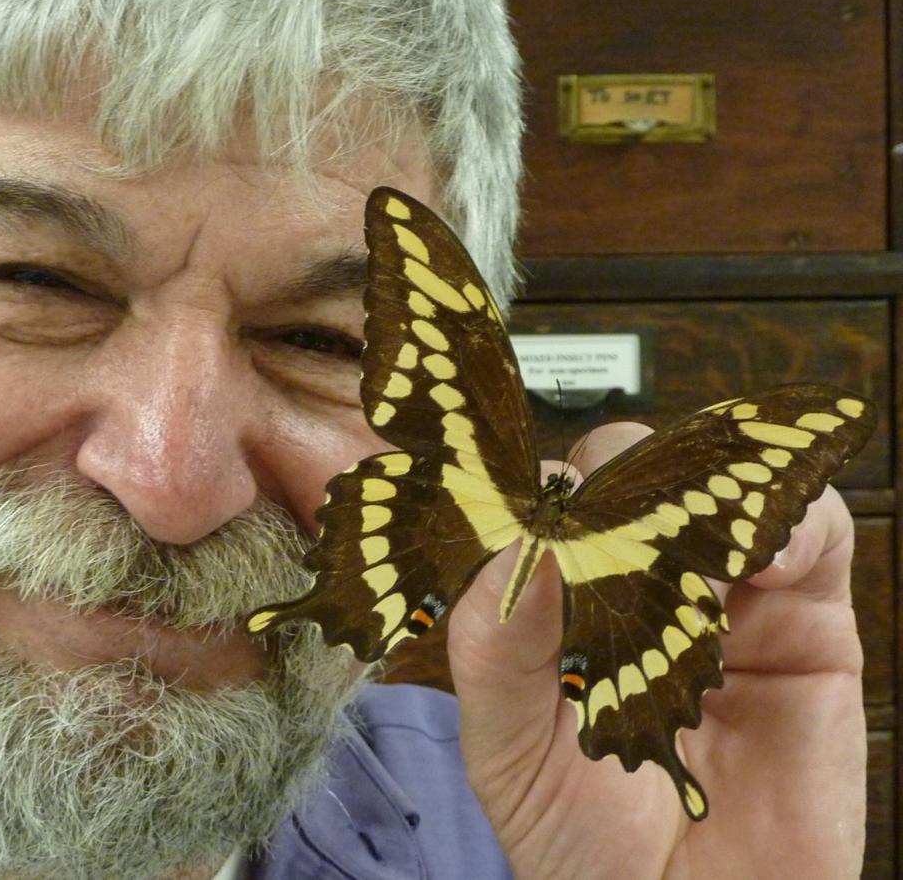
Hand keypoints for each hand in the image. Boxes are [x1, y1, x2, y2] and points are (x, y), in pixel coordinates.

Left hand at [449, 422, 865, 878]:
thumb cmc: (580, 839)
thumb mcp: (510, 750)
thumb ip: (497, 651)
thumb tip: (518, 548)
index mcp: (556, 595)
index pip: (542, 504)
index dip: (536, 489)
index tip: (531, 501)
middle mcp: (635, 576)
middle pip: (629, 472)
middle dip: (621, 479)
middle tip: (609, 514)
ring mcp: (721, 589)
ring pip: (717, 480)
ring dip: (702, 486)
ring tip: (684, 535)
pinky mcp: (805, 614)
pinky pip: (813, 532)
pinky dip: (793, 519)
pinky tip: (761, 552)